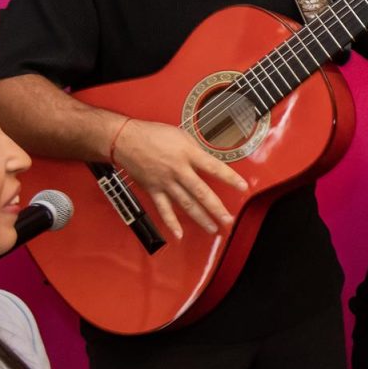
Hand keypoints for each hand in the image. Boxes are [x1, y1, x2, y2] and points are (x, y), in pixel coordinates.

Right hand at [111, 119, 248, 238]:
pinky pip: (164, 209)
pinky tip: (179, 234)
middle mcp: (178, 170)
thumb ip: (197, 150)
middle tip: (228, 219)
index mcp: (188, 154)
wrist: (124, 139)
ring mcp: (165, 182)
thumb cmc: (153, 134)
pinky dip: (171, 223)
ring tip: (213, 228)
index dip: (230, 178)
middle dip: (216, 208)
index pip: (214, 168)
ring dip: (200, 218)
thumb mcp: (182, 135)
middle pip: (201, 192)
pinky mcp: (153, 190)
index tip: (243, 187)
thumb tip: (209, 160)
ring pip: (186, 204)